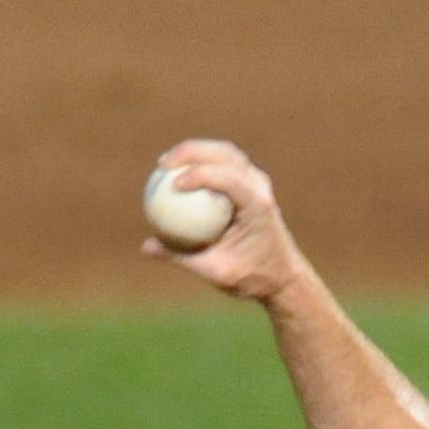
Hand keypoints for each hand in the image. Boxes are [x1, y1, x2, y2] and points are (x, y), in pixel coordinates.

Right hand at [142, 139, 310, 305]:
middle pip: (225, 154)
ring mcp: (258, 182)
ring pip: (225, 153)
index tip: (174, 184)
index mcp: (258, 205)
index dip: (200, 174)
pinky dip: (202, 163)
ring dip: (195, 151)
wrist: (283, 276)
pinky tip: (179, 173)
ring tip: (166, 163)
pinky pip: (224, 164)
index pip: (229, 178)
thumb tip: (145, 247)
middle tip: (163, 164)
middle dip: (191, 152)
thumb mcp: (216, 272)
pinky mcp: (252, 183)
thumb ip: (182, 258)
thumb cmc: (252, 277)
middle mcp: (261, 187)